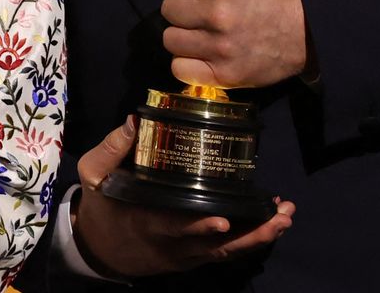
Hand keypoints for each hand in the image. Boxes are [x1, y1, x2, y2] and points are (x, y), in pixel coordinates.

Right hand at [73, 118, 293, 276]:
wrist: (97, 247)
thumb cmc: (100, 205)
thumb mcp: (95, 174)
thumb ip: (114, 148)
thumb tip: (134, 120)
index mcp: (146, 221)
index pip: (175, 227)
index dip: (199, 225)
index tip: (225, 218)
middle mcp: (171, 245)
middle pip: (215, 246)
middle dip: (250, 234)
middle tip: (280, 217)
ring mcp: (184, 255)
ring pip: (225, 252)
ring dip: (258, 238)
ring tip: (284, 218)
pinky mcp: (192, 258)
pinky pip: (223, 253)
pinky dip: (248, 241)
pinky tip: (269, 225)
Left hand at [162, 0, 310, 88]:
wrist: (309, 31)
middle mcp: (216, 14)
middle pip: (168, 10)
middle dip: (180, 6)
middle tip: (195, 8)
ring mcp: (219, 47)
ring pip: (171, 39)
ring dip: (181, 34)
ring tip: (196, 31)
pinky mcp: (224, 75)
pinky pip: (181, 69)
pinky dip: (186, 63)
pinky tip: (198, 54)